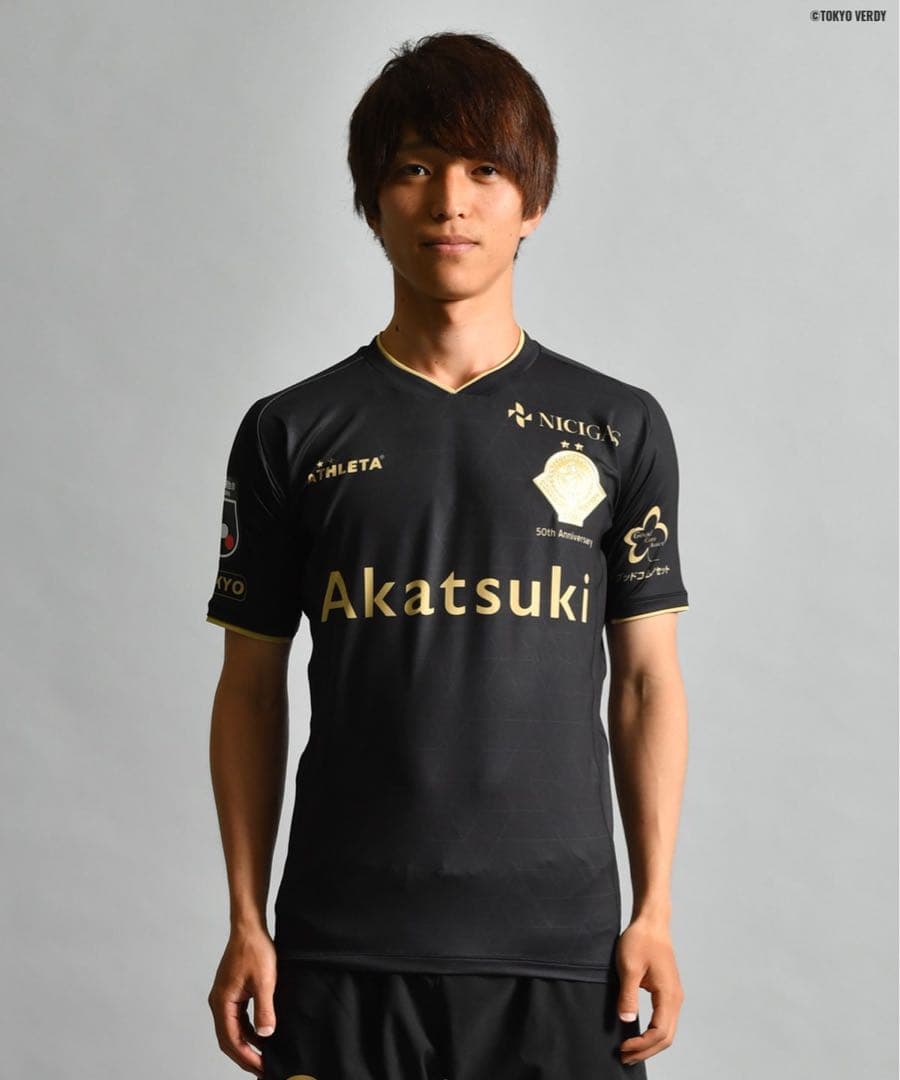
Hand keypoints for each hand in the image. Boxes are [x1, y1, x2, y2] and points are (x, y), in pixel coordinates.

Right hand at [208, 926, 277, 1077]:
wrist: (249, 927)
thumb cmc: (255, 949)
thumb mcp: (264, 981)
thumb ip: (264, 1010)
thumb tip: (265, 1036)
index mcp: (222, 1002)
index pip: (231, 1040)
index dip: (246, 1057)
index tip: (262, 1068)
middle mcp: (219, 1002)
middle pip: (229, 1039)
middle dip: (245, 1056)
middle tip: (263, 1069)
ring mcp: (225, 998)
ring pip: (233, 1030)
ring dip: (247, 1044)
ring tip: (264, 1057)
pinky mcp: (233, 992)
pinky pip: (238, 1018)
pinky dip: (248, 1030)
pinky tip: (263, 1035)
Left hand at [615, 916, 683, 1066]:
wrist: (651, 922)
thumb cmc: (640, 940)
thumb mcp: (629, 967)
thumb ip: (628, 995)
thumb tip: (627, 1022)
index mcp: (668, 995)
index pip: (659, 1033)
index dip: (641, 1045)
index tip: (622, 1048)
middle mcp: (676, 998)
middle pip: (666, 1037)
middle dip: (646, 1051)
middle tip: (624, 1058)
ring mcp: (674, 996)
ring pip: (667, 1031)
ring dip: (650, 1044)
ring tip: (630, 1051)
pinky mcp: (668, 992)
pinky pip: (665, 1021)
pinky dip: (653, 1033)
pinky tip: (639, 1035)